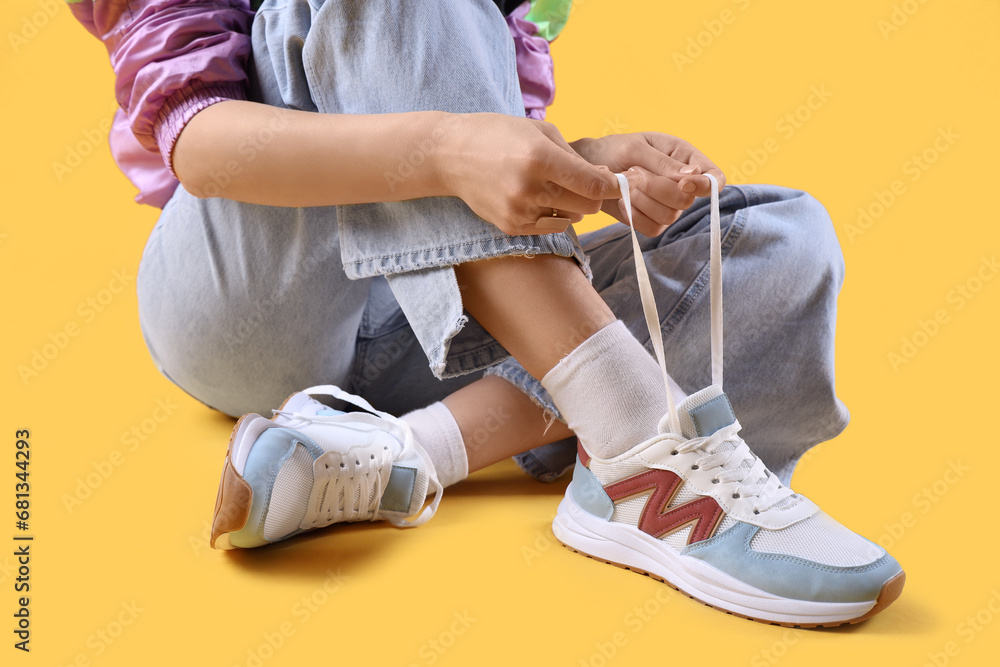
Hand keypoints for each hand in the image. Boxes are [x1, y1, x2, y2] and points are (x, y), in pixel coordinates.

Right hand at [435, 114, 620, 235]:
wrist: (450, 155)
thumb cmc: (499, 135)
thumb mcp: (540, 131)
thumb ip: (576, 157)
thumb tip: (606, 179)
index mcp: (540, 158)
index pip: (594, 184)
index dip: (611, 185)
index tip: (615, 181)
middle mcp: (530, 188)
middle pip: (588, 206)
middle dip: (594, 195)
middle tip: (585, 182)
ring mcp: (519, 211)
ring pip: (571, 218)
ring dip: (571, 205)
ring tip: (552, 186)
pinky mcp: (511, 226)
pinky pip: (549, 226)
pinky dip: (551, 214)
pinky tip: (535, 196)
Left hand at [571, 132, 725, 236]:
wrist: (588, 169)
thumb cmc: (613, 150)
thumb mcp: (635, 147)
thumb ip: (663, 163)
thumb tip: (693, 176)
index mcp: (686, 158)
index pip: (714, 178)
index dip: (705, 185)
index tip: (682, 183)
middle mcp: (682, 184)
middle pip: (688, 201)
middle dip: (657, 189)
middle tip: (634, 173)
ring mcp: (668, 205)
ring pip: (669, 217)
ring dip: (642, 201)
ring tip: (625, 184)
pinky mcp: (652, 222)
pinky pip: (652, 228)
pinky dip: (634, 215)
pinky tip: (623, 201)